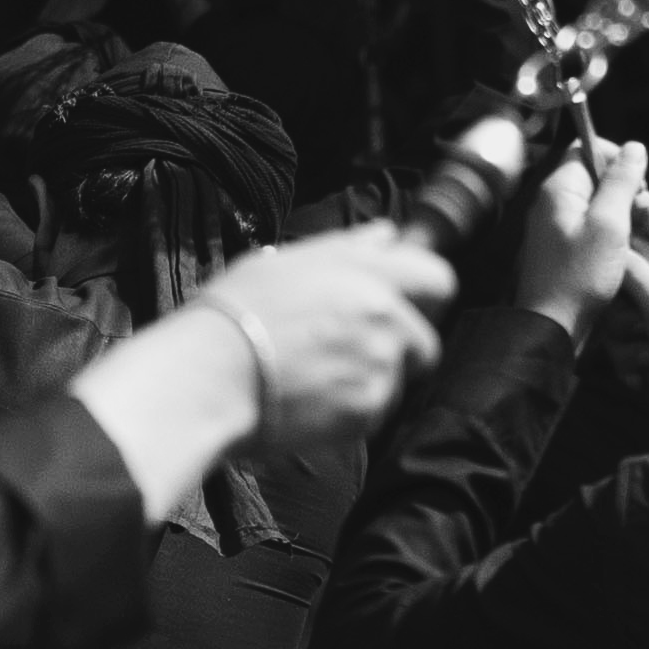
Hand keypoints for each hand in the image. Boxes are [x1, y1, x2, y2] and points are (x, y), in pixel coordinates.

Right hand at [194, 219, 454, 444]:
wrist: (210, 375)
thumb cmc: (235, 313)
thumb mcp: (282, 262)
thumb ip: (346, 248)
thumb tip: (388, 235)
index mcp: (370, 275)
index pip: (438, 280)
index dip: (423, 297)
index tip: (399, 307)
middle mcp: (386, 318)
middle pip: (423, 342)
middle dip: (394, 350)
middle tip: (342, 352)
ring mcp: (380, 368)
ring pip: (395, 380)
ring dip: (367, 381)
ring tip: (312, 377)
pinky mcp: (367, 413)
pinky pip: (372, 412)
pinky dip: (347, 411)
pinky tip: (306, 400)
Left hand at [512, 132, 641, 333]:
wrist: (553, 327)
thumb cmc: (578, 278)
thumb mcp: (609, 225)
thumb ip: (621, 182)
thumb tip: (634, 147)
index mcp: (560, 190)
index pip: (588, 149)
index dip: (619, 160)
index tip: (640, 187)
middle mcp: (558, 203)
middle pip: (605, 180)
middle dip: (640, 199)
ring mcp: (564, 227)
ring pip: (610, 207)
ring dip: (640, 221)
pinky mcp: (572, 248)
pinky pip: (604, 229)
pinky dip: (627, 237)